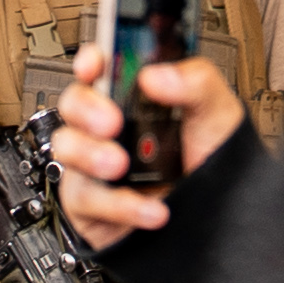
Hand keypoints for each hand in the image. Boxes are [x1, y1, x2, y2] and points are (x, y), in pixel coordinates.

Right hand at [50, 60, 240, 244]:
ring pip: (65, 148)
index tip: (96, 62)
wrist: (215, 222)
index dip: (91, 60)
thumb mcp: (218, 115)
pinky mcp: (91, 204)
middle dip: (86, 108)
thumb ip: (197, 83)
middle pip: (73, 103)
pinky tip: (150, 207)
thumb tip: (157, 75)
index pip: (101, 68)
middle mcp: (110, 128)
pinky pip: (85, 198)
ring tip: (120, 165)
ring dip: (90, 154)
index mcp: (135, 99)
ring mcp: (95, 164)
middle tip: (112, 121)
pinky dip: (119, 204)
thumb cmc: (211, 167)